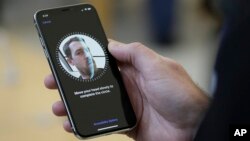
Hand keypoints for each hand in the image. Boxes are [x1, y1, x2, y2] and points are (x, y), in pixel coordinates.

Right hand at [45, 40, 208, 140]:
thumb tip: (112, 45)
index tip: (67, 60)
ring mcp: (127, 105)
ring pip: (94, 102)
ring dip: (75, 103)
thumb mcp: (159, 66)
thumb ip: (135, 54)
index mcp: (135, 70)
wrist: (193, 128)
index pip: (105, 61)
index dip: (86, 60)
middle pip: (95, 82)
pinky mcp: (127, 123)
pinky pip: (103, 121)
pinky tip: (74, 124)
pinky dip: (88, 123)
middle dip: (74, 82)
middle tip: (55, 82)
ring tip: (59, 105)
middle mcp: (129, 86)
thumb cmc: (180, 95)